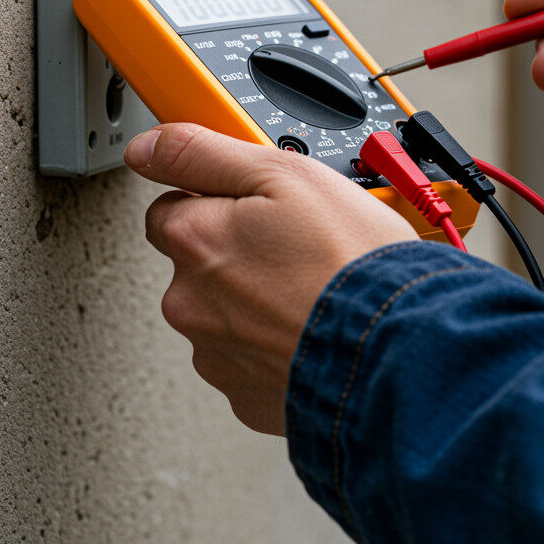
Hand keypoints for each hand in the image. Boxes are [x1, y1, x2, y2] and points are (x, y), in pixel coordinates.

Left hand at [125, 123, 416, 435]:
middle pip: (200, 264)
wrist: (395, 346)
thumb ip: (206, 153)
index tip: (262, 208)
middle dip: (240, 254)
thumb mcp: (288, 174)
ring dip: (258, 303)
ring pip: (226, 315)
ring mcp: (217, 354)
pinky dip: (276, 345)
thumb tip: (148, 147)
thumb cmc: (353, 261)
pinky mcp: (247, 396)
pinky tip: (314, 328)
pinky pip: (252, 360)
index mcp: (194, 240)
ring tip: (315, 291)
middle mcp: (190, 302)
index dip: (220, 200)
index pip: (171, 206)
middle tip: (300, 248)